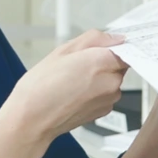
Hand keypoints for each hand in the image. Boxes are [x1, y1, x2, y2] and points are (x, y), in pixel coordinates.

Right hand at [0, 30, 128, 146]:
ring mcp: (109, 99)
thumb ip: (94, 39)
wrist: (32, 119)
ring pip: (113, 80)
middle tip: (78, 65)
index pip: (126, 48)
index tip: (101, 48)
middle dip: (104, 62)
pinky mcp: (104, 111)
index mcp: (101, 62)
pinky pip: (106, 95)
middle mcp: (110, 82)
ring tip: (74, 81)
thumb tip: (116, 38)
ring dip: (100, 78)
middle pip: (120, 65)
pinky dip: (96, 92)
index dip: (113, 47)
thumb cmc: (41, 86)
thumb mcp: (63, 50)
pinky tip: (76, 93)